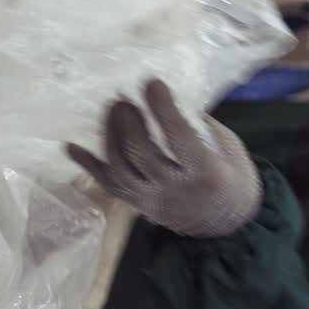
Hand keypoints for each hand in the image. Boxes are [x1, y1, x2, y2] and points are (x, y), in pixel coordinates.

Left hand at [65, 79, 261, 238]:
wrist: (231, 225)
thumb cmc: (236, 181)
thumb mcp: (232, 150)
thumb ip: (203, 128)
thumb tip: (173, 103)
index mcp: (205, 172)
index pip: (178, 135)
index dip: (162, 106)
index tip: (152, 83)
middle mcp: (175, 188)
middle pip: (140, 152)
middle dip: (128, 120)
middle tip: (124, 98)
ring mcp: (154, 200)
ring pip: (119, 168)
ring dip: (109, 135)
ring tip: (111, 109)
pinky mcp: (140, 206)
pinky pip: (109, 186)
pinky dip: (88, 166)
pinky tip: (72, 147)